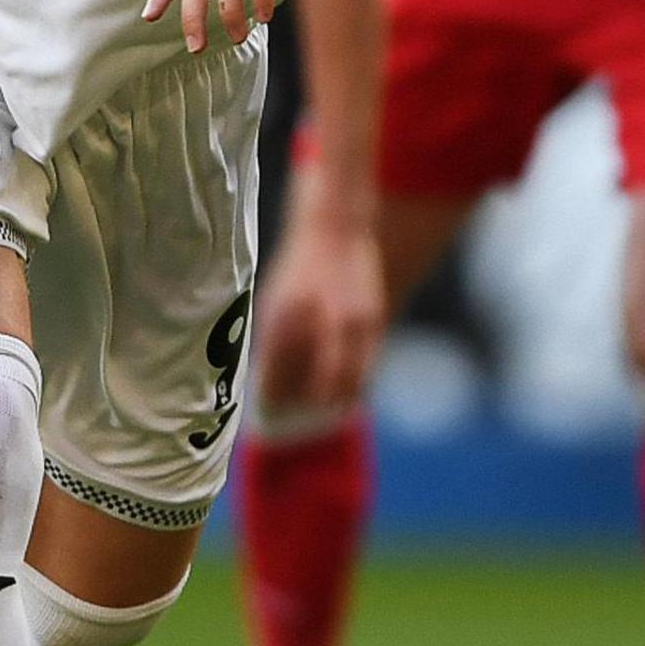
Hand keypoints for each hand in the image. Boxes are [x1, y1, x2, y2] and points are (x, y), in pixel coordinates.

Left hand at [253, 196, 389, 422]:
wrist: (336, 229)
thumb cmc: (298, 270)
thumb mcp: (274, 302)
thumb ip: (275, 342)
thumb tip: (273, 384)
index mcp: (285, 319)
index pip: (279, 376)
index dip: (273, 399)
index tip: (269, 409)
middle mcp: (321, 324)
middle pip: (318, 388)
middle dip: (308, 407)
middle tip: (300, 415)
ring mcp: (352, 324)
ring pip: (349, 383)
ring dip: (337, 400)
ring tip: (325, 408)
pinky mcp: (375, 322)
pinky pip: (368, 366)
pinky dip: (356, 383)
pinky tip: (346, 388)